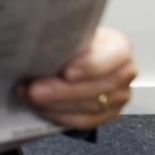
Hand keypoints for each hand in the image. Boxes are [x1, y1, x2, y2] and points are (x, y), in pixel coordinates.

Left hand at [18, 26, 136, 129]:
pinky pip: (84, 121)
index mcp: (119, 46)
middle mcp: (124, 72)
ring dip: (56, 104)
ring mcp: (119, 97)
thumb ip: (66, 38)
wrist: (75, 57)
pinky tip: (41, 108)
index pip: (112, 57)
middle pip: (98, 86)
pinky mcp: (107, 115)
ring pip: (90, 106)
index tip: (66, 71)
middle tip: (34, 88)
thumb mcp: (73, 33)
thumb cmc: (74, 43)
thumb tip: (40, 45)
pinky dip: (59, 115)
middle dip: (62, 90)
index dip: (90, 66)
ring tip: (30, 96)